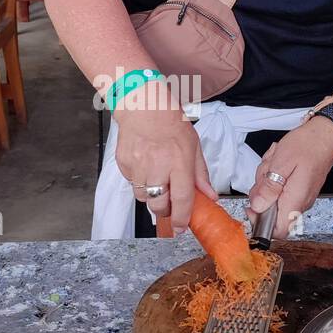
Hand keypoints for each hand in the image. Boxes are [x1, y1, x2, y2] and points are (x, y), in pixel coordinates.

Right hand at [113, 84, 215, 233]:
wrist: (143, 106)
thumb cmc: (170, 122)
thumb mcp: (193, 146)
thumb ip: (200, 174)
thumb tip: (209, 196)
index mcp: (179, 161)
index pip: (182, 199)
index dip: (182, 217)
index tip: (182, 227)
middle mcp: (158, 165)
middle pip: (158, 205)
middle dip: (165, 211)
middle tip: (169, 205)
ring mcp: (138, 165)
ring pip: (143, 197)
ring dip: (151, 196)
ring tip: (156, 179)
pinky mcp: (124, 163)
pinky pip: (132, 184)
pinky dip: (139, 182)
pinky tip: (145, 167)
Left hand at [246, 117, 332, 238]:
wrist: (326, 135)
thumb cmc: (307, 145)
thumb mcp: (281, 163)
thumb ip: (268, 187)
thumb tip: (257, 207)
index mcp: (295, 200)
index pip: (278, 231)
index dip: (261, 223)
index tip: (252, 206)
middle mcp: (300, 203)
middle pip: (271, 212)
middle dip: (261, 192)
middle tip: (266, 172)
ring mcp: (300, 197)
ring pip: (274, 199)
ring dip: (267, 180)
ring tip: (274, 162)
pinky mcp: (299, 190)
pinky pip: (280, 190)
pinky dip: (275, 177)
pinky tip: (279, 163)